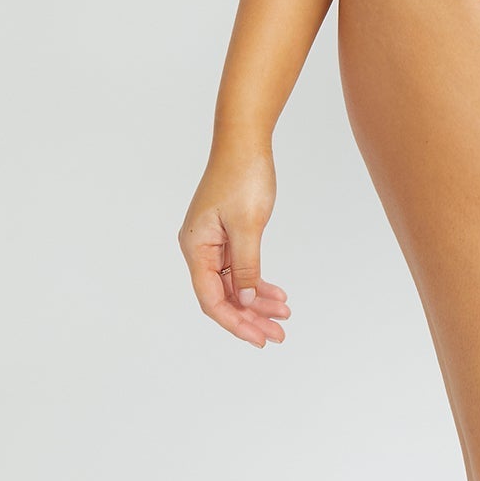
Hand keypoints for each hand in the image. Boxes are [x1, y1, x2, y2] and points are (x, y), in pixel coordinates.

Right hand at [179, 147, 290, 347]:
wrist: (244, 142)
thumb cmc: (242, 177)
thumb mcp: (248, 225)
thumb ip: (247, 265)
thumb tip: (246, 299)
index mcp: (196, 248)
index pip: (211, 298)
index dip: (234, 322)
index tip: (259, 338)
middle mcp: (199, 249)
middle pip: (222, 295)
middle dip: (249, 318)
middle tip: (277, 336)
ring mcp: (212, 243)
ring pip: (234, 284)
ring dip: (257, 302)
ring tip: (283, 316)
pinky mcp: (226, 235)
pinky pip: (240, 268)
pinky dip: (257, 282)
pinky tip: (277, 295)